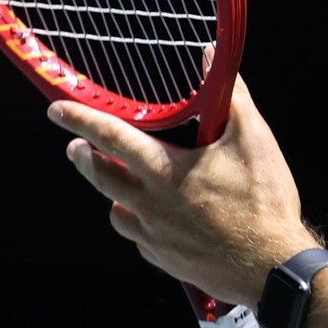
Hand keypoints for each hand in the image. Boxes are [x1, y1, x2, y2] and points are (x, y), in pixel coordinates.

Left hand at [48, 71, 315, 307]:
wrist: (272, 268)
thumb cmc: (264, 202)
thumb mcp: (254, 140)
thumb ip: (231, 97)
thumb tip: (211, 58)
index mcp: (165, 171)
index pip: (112, 137)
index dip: (81, 119)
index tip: (56, 110)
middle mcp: (151, 205)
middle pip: (100, 176)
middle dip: (83, 157)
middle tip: (76, 146)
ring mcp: (155, 236)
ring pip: (117, 210)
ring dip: (113, 192)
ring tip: (122, 182)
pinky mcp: (165, 259)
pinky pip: (140, 237)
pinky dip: (140, 222)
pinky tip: (156, 217)